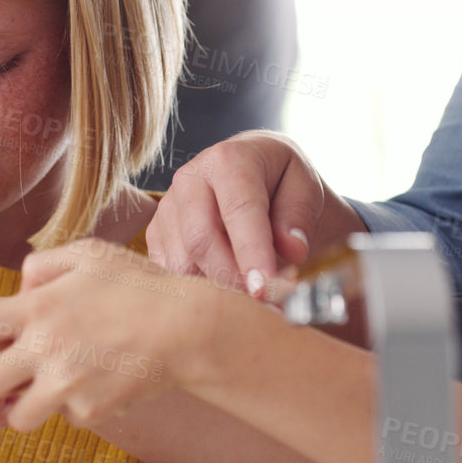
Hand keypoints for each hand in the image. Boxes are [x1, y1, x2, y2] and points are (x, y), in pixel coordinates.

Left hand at [0, 241, 207, 432]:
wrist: (188, 329)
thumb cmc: (141, 288)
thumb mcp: (89, 255)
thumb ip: (44, 266)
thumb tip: (19, 281)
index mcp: (38, 306)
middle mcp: (45, 347)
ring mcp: (67, 383)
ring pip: (19, 416)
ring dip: (20, 412)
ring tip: (35, 399)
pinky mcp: (91, 411)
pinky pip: (68, 418)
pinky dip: (75, 408)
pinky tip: (99, 386)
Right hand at [146, 131, 341, 298]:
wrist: (252, 175)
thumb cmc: (280, 182)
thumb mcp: (304, 188)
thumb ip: (299, 216)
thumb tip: (293, 250)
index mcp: (228, 160)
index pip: (239, 210)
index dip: (252, 252)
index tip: (264, 288)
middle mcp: (189, 179)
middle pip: (201, 241)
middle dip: (232, 280)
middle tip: (265, 302)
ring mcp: (167, 207)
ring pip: (181, 264)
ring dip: (217, 290)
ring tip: (251, 296)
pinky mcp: (157, 234)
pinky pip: (169, 273)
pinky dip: (198, 290)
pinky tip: (225, 289)